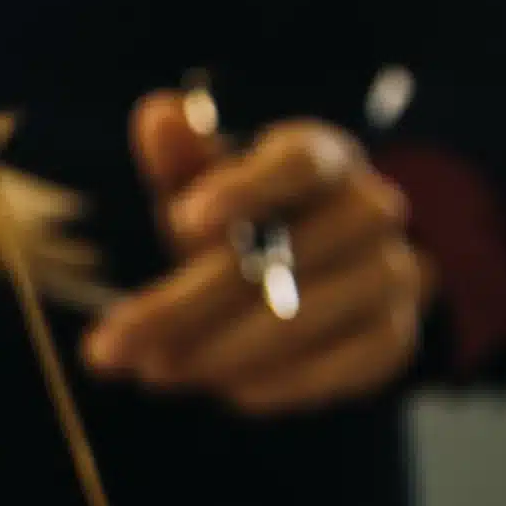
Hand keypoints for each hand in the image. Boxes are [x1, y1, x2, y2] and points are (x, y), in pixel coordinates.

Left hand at [82, 92, 432, 414]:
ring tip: (153, 372)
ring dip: (217, 353)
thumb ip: (182, 161)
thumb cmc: (246, 221)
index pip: (298, 163)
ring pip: (301, 319)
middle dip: (183, 308)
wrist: (326, 273)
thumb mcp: (205, 187)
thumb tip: (157, 114)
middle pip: (277, 259)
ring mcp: (392, 273)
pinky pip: (337, 368)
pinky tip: (225, 391)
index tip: (183, 221)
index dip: (245, 189)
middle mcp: (370, 209)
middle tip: (112, 347)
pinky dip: (276, 384)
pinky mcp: (393, 336)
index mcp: (322, 157)